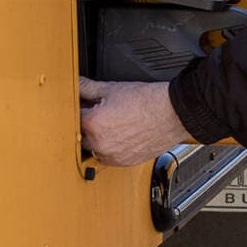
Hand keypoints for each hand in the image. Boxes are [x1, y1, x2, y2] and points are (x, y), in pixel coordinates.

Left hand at [77, 78, 191, 165]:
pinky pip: (107, 158)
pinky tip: (119, 134)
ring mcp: (112, 156)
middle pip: (80, 135)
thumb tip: (76, 83)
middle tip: (100, 113)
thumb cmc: (147, 102)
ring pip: (93, 149)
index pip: (72, 117)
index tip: (84, 105)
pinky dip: (109, 148)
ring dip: (96, 138)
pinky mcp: (123, 163)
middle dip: (86, 125)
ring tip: (113, 124)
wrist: (173, 114)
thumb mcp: (112, 89)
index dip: (78, 109)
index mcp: (93, 124)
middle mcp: (100, 144)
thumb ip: (87, 87)